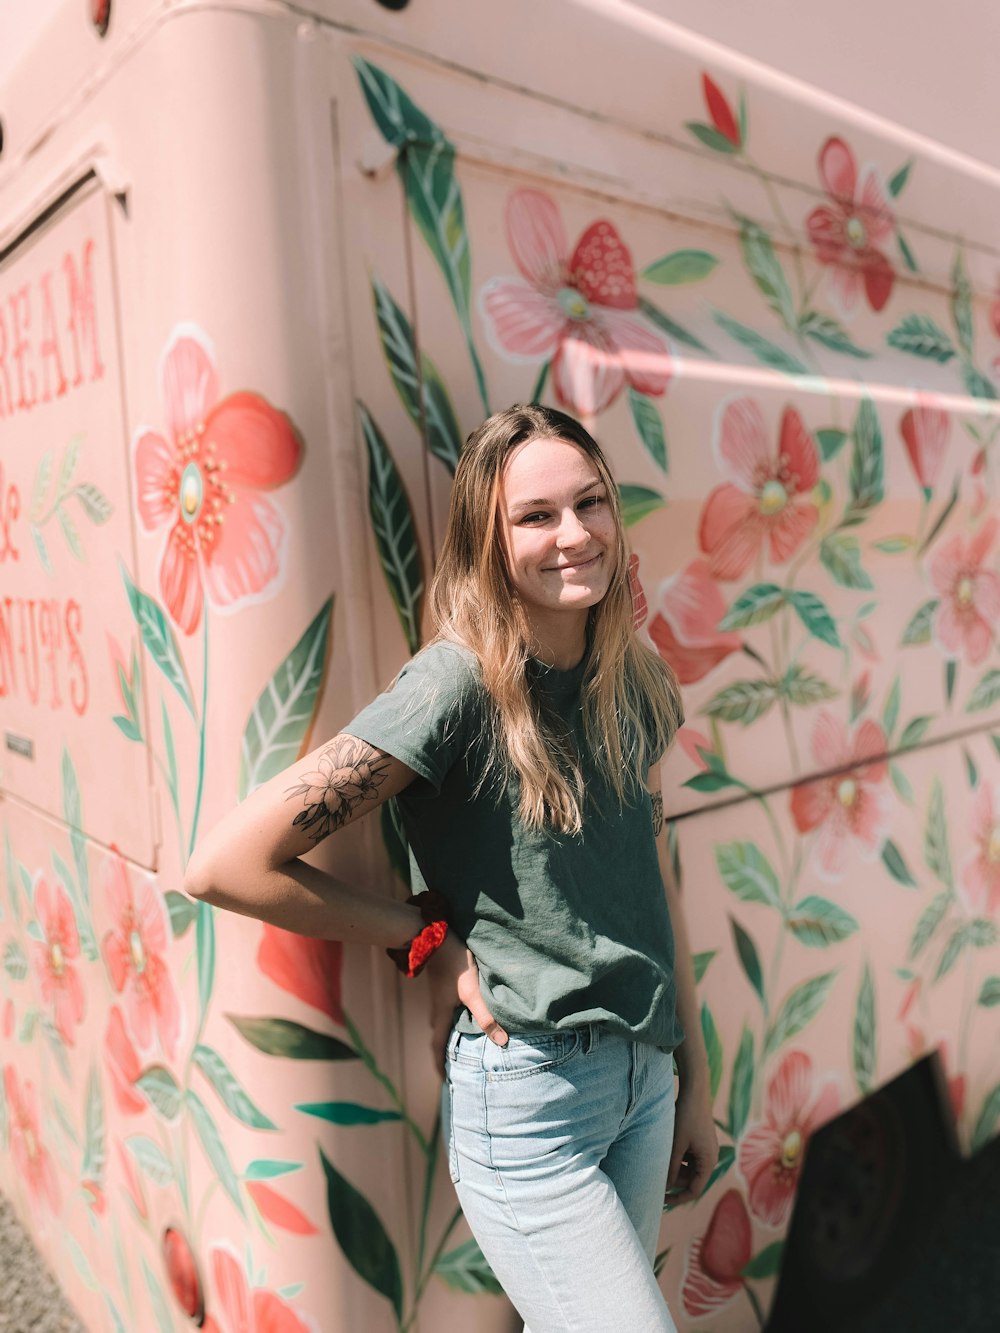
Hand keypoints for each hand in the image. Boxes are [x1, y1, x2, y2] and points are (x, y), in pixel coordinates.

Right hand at [425, 931, 507, 1077]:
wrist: (436, 938)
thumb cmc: (455, 966)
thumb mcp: (473, 993)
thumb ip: (487, 1017)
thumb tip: (502, 1042)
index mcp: (441, 1015)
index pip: (437, 1046)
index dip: (440, 1064)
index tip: (444, 1081)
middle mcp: (437, 1009)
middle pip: (439, 1037)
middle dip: (446, 1053)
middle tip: (455, 1065)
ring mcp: (439, 997)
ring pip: (444, 1023)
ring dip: (450, 1036)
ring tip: (463, 1043)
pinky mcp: (444, 986)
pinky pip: (448, 1011)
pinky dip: (455, 1020)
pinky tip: (466, 1016)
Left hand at [665, 1079, 718, 1206]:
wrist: (695, 1091)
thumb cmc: (686, 1117)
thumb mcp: (676, 1144)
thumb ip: (671, 1167)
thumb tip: (665, 1187)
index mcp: (708, 1162)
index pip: (694, 1190)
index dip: (678, 1198)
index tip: (662, 1201)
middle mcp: (710, 1158)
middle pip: (691, 1179)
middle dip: (674, 1179)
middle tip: (656, 1173)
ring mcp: (705, 1149)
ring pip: (688, 1167)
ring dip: (674, 1166)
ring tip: (660, 1156)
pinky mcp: (700, 1141)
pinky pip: (688, 1156)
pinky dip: (677, 1156)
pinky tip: (667, 1146)